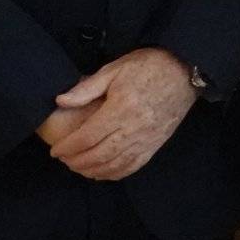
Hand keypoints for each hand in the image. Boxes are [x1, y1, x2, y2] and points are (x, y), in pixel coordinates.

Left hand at [46, 48, 197, 180]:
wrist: (184, 71)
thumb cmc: (148, 66)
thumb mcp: (115, 69)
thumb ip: (87, 88)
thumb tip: (61, 101)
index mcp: (121, 108)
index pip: (88, 136)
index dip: (69, 147)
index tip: (56, 151)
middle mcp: (133, 128)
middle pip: (99, 155)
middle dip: (77, 162)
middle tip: (64, 160)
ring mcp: (146, 139)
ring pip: (115, 164)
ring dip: (93, 171)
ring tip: (78, 168)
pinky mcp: (156, 144)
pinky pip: (133, 166)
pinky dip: (115, 173)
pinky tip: (103, 173)